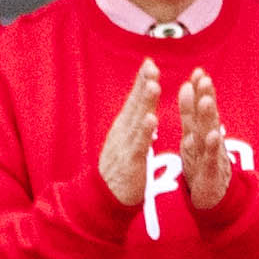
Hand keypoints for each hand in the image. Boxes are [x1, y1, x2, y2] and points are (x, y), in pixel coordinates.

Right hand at [95, 69, 166, 212]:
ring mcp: (126, 145)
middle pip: (135, 104)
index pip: (134, 99)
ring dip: (145, 102)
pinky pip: (139, 144)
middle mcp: (123, 132)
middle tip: (151, 66)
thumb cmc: (119, 167)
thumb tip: (142, 102)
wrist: (105, 197)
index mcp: (124, 126)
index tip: (149, 62)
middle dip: (143, 84)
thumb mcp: (125, 139)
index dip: (141, 81)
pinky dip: (145, 131)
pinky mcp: (131, 161)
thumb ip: (134, 120)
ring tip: (154, 85)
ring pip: (137, 120)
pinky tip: (151, 119)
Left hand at [171, 73, 242, 217]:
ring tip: (206, 101)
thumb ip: (190, 113)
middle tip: (204, 79)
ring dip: (208, 117)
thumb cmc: (201, 162)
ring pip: (209, 133)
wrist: (213, 196)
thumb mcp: (193, 135)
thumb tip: (187, 84)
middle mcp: (208, 139)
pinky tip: (212, 136)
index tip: (198, 71)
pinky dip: (211, 147)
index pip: (199, 106)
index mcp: (200, 130)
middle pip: (206, 116)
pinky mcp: (211, 172)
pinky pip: (211, 158)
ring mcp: (212, 154)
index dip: (199, 90)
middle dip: (205, 96)